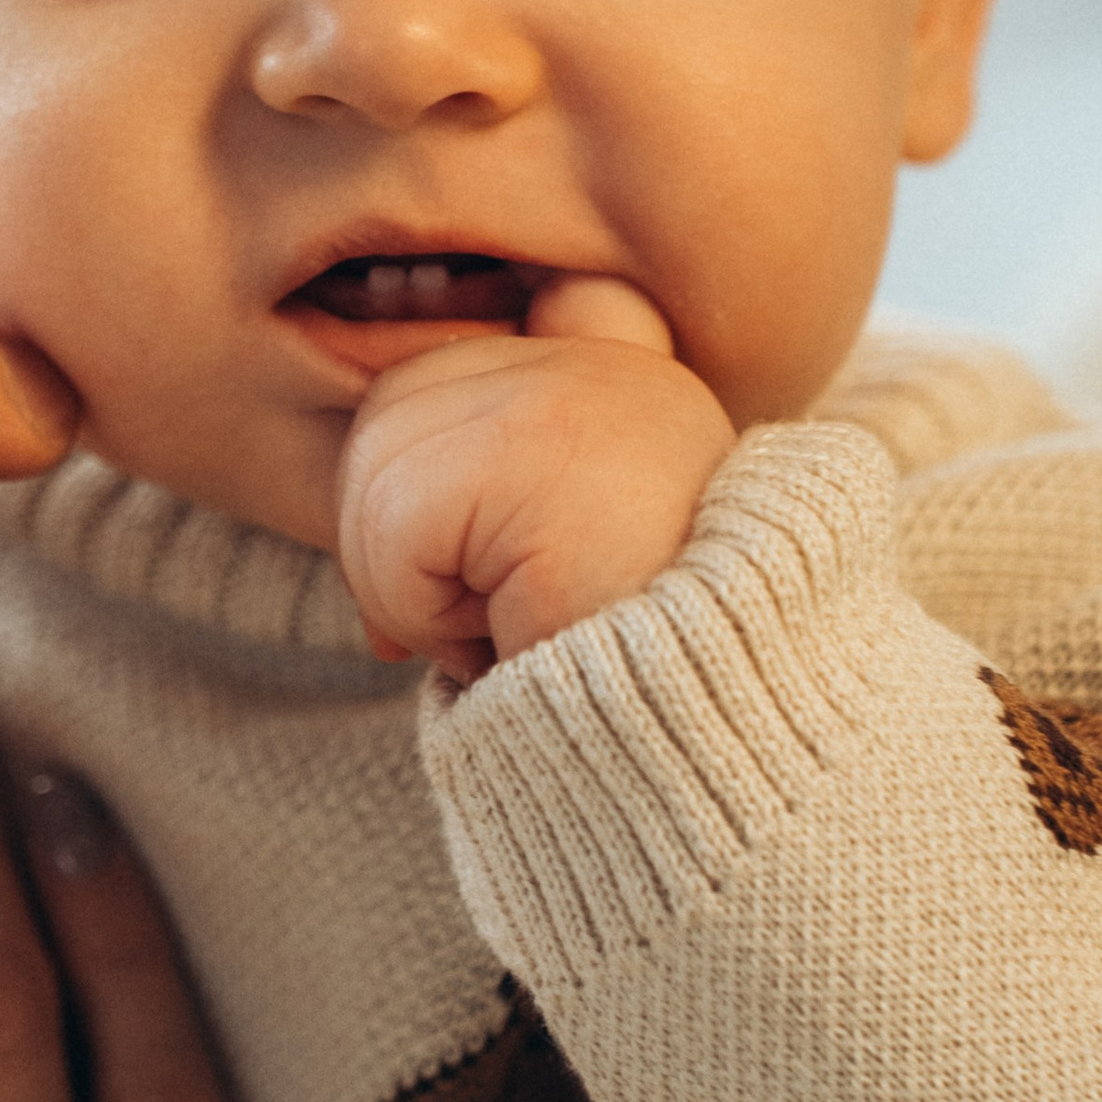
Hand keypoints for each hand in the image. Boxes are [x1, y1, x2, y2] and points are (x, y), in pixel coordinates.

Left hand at [337, 275, 734, 677]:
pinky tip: (506, 639)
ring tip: (509, 635)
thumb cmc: (646, 695)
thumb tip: (374, 616)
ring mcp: (577, 388)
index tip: (469, 599)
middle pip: (387, 416)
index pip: (430, 386)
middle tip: (477, 631)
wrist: (727, 740)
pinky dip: (418, 611)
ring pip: (375, 468)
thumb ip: (471, 543)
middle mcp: (608, 361)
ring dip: (410, 591)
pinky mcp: (541, 448)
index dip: (411, 501)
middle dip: (391, 548)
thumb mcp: (558, 590)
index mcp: (622, 378)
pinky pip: (392, 525)